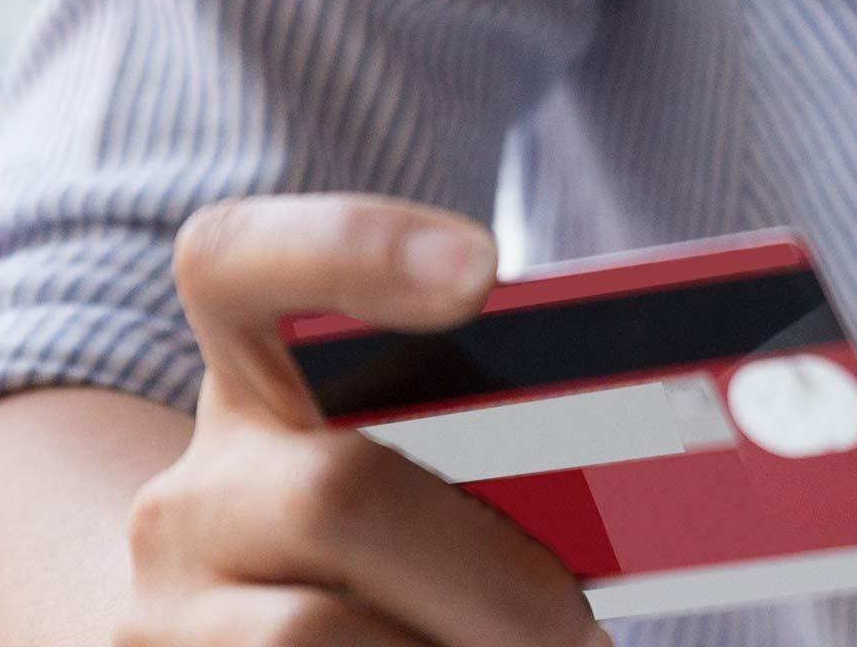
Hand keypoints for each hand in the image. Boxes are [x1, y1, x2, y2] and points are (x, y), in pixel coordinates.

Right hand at [120, 194, 608, 645]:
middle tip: (580, 626)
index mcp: (261, 383)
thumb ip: (507, 444)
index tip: (482, 271)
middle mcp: (194, 490)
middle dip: (491, 578)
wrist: (263, 645)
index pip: (243, 263)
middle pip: (336, 492)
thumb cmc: (419, 564)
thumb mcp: (441, 488)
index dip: (350, 248)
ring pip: (313, 630)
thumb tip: (690, 433)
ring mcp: (167, 603)